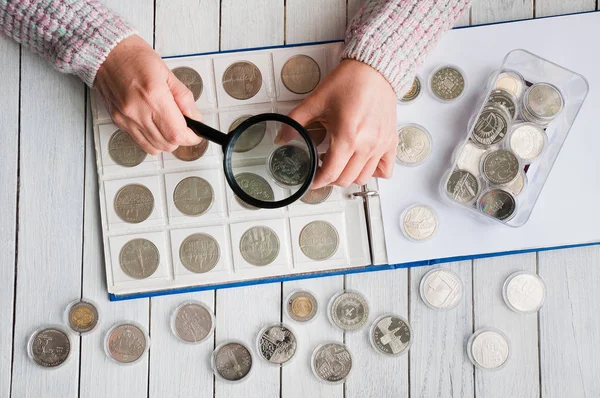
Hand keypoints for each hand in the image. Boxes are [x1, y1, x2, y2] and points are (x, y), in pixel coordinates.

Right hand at [94, 35, 202, 154]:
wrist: (107, 53)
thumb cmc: (135, 57)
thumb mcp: (168, 73)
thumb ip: (184, 98)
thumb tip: (195, 118)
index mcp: (153, 96)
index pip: (177, 133)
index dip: (191, 137)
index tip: (197, 133)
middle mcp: (137, 111)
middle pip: (167, 144)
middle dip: (181, 139)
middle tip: (185, 126)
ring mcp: (125, 119)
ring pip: (154, 148)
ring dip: (166, 141)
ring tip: (169, 125)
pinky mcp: (118, 122)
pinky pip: (140, 143)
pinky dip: (152, 140)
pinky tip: (155, 126)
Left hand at [278, 59, 396, 188]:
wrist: (374, 69)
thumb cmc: (348, 82)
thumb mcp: (315, 101)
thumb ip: (295, 122)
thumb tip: (281, 138)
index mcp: (346, 137)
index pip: (330, 173)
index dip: (317, 182)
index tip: (311, 181)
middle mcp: (366, 145)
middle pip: (345, 179)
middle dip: (330, 178)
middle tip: (322, 168)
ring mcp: (380, 146)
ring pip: (363, 178)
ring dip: (349, 176)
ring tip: (340, 163)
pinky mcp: (391, 142)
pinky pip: (385, 170)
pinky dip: (373, 172)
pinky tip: (362, 162)